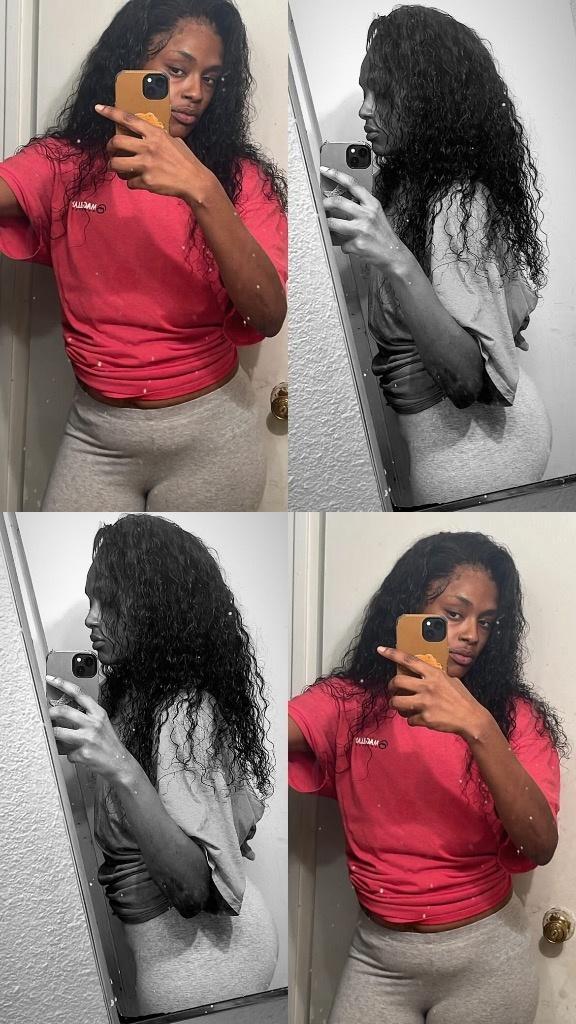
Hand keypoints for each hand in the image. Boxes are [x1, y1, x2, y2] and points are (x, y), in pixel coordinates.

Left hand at [47, 674, 133, 781]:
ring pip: (59, 732)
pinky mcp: (83, 753)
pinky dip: (68, 754)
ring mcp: (88, 738)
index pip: (79, 693)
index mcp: (98, 713)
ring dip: (53, 734)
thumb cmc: (109, 743)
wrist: (119, 763)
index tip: (51, 679)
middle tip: (45, 715)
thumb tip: (64, 712)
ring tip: (54, 736)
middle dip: (50, 713)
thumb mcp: (102, 723)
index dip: (63, 684)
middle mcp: (93, 723)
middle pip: (64, 711)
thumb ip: (86, 716)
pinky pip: (66, 752)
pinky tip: (76, 754)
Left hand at [95, 104, 217, 204]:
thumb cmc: (186, 161)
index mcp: (155, 133)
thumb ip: (158, 137)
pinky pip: (129, 182)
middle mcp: (148, 147)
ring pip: (116, 164)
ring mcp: (146, 165)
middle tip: (111, 151)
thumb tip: (148, 134)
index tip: (99, 108)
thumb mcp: (174, 141)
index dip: (111, 112)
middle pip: (116, 142)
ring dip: (113, 166)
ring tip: (118, 168)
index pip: (128, 119)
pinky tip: (138, 181)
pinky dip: (131, 183)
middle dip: (109, 147)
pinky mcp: (146, 181)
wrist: (195, 181)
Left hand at [320, 166, 409, 270]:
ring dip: (327, 225)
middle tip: (320, 206)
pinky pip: (341, 243)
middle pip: (338, 202)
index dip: (337, 175)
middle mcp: (367, 214)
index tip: (325, 170)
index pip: (352, 184)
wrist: (393, 254)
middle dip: (325, 203)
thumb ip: (360, 207)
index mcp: (372, 204)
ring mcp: (362, 229)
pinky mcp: (357, 244)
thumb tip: (339, 203)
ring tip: (329, 228)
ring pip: (333, 223)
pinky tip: (351, 246)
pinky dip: (343, 245)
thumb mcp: (376, 214)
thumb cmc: (382, 234)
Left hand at [377, 646, 489, 738]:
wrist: (471, 718)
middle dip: (391, 686)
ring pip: (396, 702)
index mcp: (433, 674)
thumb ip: (435, 676)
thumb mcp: (450, 680)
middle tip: (393, 689)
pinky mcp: (425, 718)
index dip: (392, 653)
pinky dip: (411, 720)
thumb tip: (423, 673)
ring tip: (400, 705)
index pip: (409, 660)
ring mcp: (425, 702)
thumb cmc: (462, 698)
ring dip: (395, 704)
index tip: (380, 649)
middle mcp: (427, 686)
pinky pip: (409, 719)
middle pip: (397, 681)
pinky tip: (418, 718)